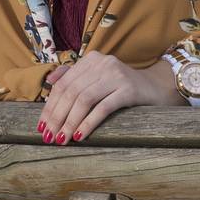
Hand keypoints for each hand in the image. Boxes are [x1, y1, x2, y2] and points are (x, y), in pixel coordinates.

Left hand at [36, 52, 185, 145]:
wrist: (158, 88)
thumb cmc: (124, 87)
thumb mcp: (99, 78)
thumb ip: (75, 76)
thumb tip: (49, 83)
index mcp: (91, 60)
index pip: (63, 83)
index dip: (50, 106)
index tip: (41, 126)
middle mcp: (102, 63)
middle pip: (71, 91)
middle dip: (57, 116)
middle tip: (48, 136)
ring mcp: (116, 75)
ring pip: (84, 99)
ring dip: (70, 122)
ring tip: (62, 139)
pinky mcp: (129, 89)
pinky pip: (103, 107)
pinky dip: (89, 123)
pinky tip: (81, 136)